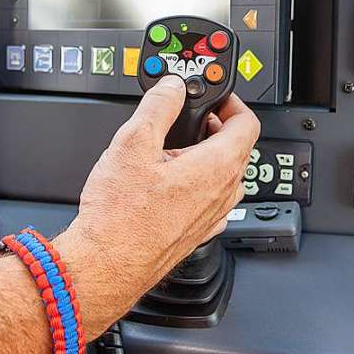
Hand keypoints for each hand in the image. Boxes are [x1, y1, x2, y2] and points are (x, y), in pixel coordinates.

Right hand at [57, 75, 259, 330]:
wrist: (106, 266)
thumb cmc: (119, 216)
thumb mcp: (132, 143)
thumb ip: (158, 107)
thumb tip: (171, 87)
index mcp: (217, 167)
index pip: (246, 123)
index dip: (231, 102)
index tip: (213, 96)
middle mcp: (222, 194)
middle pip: (237, 148)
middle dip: (215, 126)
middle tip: (189, 117)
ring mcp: (211, 217)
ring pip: (224, 175)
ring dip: (206, 155)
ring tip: (172, 149)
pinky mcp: (196, 233)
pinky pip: (208, 199)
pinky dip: (197, 183)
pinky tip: (166, 183)